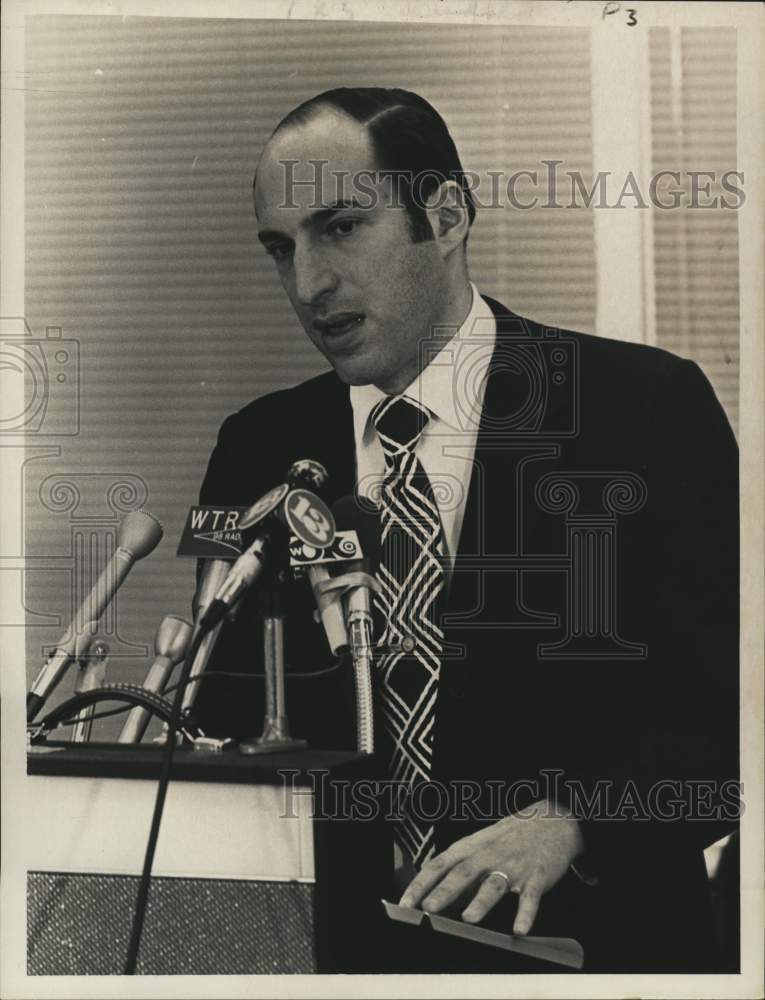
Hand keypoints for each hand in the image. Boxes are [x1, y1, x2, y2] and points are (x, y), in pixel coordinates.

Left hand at [398, 799, 582, 935]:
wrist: (552, 820)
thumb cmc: (508, 838)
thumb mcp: (479, 846)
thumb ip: (459, 872)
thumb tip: (435, 900)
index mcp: (470, 847)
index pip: (439, 864)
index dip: (421, 884)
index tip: (404, 903)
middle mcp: (488, 855)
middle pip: (463, 873)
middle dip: (444, 892)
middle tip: (428, 910)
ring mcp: (513, 865)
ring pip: (494, 884)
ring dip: (481, 901)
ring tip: (468, 919)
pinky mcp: (537, 876)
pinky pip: (530, 897)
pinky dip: (525, 914)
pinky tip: (519, 930)